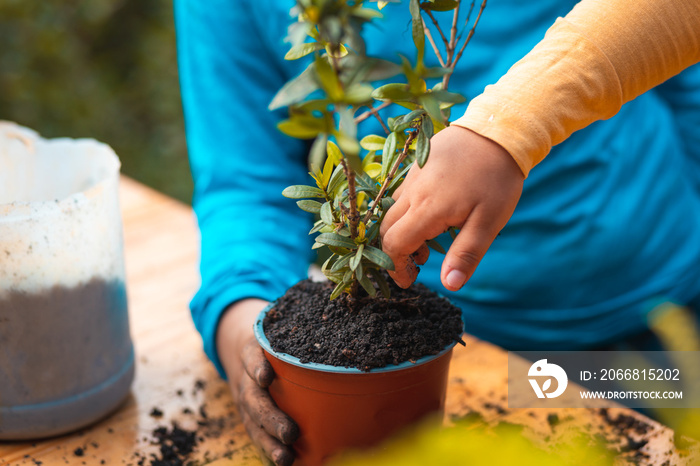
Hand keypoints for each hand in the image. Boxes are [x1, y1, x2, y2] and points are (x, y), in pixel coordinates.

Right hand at [216, 299, 298, 465]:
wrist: (239, 346)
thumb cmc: (275, 336)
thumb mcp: (281, 323)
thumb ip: (305, 317)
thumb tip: (342, 297)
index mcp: (254, 349)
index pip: (252, 356)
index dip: (257, 366)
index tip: (266, 377)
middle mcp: (247, 376)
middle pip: (253, 398)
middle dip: (270, 416)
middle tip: (290, 431)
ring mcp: (246, 400)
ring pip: (253, 423)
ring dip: (268, 441)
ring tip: (285, 458)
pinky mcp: (250, 416)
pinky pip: (257, 435)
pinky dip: (268, 450)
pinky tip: (286, 463)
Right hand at [380, 125, 523, 290]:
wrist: (497, 130)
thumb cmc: (497, 179)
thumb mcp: (489, 222)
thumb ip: (466, 254)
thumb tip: (450, 285)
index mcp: (428, 209)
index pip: (394, 245)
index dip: (396, 267)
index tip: (409, 281)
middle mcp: (412, 192)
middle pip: (386, 230)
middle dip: (394, 253)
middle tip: (418, 264)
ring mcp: (412, 177)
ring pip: (391, 212)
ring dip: (401, 233)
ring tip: (428, 243)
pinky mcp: (416, 166)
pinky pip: (400, 195)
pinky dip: (405, 214)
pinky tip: (429, 216)